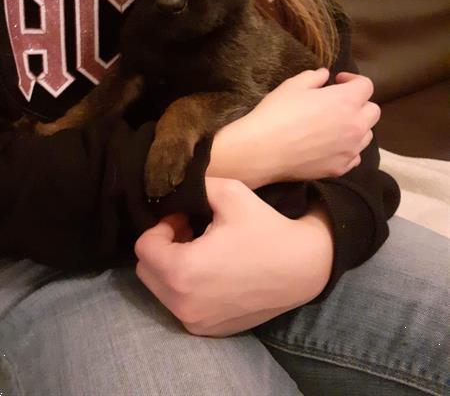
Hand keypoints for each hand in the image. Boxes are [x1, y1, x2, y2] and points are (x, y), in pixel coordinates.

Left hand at [135, 177, 332, 336]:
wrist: (304, 267)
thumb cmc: (265, 228)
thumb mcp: (229, 193)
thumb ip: (194, 186)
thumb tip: (172, 190)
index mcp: (182, 271)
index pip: (143, 247)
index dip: (160, 227)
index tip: (184, 219)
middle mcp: (183, 304)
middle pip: (146, 271)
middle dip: (162, 248)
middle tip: (189, 232)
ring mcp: (196, 322)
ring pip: (162, 290)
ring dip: (173, 267)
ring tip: (202, 250)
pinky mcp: (210, 331)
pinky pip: (182, 306)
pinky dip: (187, 288)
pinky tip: (214, 271)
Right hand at [207, 68, 379, 187]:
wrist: (262, 151)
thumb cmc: (277, 113)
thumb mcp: (292, 86)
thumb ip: (313, 77)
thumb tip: (325, 75)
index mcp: (346, 101)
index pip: (366, 86)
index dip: (352, 80)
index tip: (337, 81)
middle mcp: (355, 125)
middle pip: (373, 111)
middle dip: (359, 104)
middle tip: (338, 104)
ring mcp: (350, 150)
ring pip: (367, 135)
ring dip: (356, 127)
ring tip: (335, 126)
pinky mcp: (340, 168)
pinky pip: (355, 156)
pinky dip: (348, 148)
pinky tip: (331, 146)